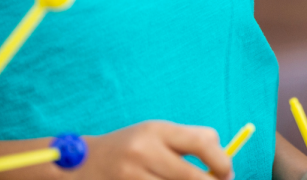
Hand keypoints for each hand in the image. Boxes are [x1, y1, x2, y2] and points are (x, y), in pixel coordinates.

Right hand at [79, 121, 229, 179]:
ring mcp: (131, 177)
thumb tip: (225, 164)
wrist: (79, 163)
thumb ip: (191, 143)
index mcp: (157, 130)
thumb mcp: (158, 135)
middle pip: (193, 177)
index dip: (222, 161)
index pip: (203, 142)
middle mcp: (144, 152)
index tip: (227, 172)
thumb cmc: (131, 148)